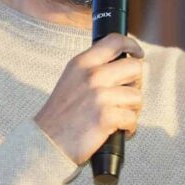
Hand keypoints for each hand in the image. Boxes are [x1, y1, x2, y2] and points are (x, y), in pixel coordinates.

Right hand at [34, 34, 143, 164]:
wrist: (46, 142)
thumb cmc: (60, 115)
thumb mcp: (71, 79)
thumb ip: (93, 69)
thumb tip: (122, 64)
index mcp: (82, 63)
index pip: (114, 41)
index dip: (131, 45)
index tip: (138, 53)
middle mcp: (92, 75)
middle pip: (134, 68)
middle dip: (135, 83)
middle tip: (126, 95)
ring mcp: (100, 96)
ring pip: (137, 96)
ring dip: (132, 109)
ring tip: (118, 116)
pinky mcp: (106, 117)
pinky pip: (132, 118)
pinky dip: (129, 127)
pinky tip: (117, 130)